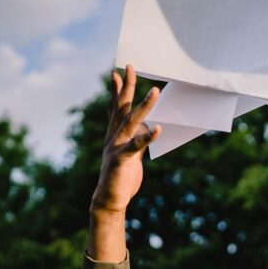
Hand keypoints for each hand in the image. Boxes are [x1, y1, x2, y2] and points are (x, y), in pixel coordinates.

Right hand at [90, 64, 161, 215]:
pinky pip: (135, 147)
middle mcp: (113, 137)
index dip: (117, 91)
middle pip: (121, 108)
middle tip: (130, 68)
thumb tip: (146, 125)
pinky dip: (147, 138)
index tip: (117, 73)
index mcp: (115, 135)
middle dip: (126, 87)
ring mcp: (116, 147)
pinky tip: (158, 128)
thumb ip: (137, 139)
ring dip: (143, 106)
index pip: (115, 108)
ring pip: (130, 122)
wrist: (109, 200)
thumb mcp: (131, 154)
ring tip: (155, 92)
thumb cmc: (121, 177)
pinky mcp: (121, 160)